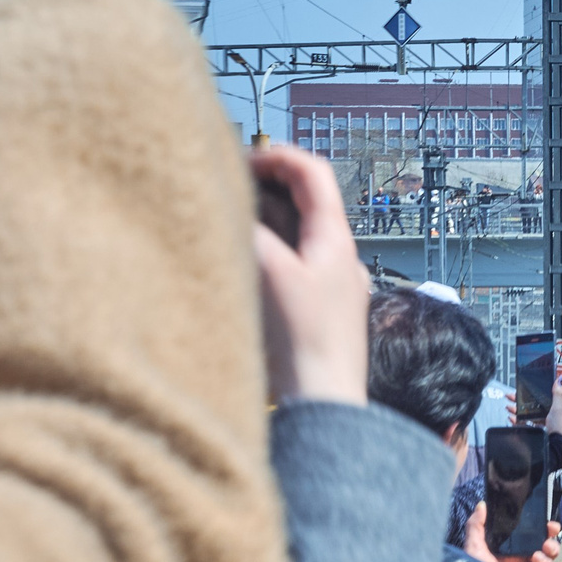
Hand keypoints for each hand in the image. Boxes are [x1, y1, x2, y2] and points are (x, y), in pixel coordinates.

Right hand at [249, 145, 366, 405]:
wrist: (322, 404)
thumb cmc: (305, 344)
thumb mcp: (271, 273)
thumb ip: (249, 231)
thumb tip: (225, 202)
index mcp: (336, 240)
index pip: (314, 174)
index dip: (278, 157)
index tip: (243, 158)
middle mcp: (337, 258)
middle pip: (302, 202)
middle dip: (263, 188)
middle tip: (225, 187)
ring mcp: (326, 284)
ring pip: (292, 235)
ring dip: (260, 222)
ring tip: (224, 221)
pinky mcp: (311, 310)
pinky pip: (288, 266)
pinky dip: (263, 253)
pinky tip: (237, 265)